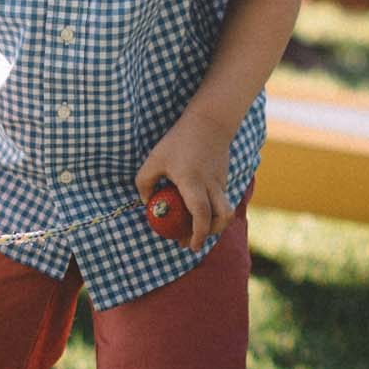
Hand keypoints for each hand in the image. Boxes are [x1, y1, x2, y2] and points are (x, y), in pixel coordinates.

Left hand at [136, 112, 235, 251]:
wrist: (210, 122)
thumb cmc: (178, 141)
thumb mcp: (154, 159)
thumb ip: (144, 182)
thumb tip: (146, 203)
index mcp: (193, 183)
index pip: (201, 215)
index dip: (198, 235)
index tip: (190, 246)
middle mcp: (211, 185)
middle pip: (221, 218)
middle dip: (209, 235)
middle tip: (191, 242)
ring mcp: (221, 183)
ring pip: (225, 212)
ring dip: (213, 224)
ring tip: (195, 228)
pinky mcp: (224, 179)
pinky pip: (221, 201)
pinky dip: (212, 211)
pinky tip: (197, 208)